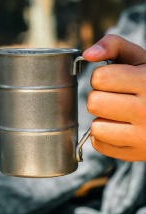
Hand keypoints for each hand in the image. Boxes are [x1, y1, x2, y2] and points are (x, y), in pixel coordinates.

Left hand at [83, 34, 145, 160]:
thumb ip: (114, 45)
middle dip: (99, 97)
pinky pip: (99, 145)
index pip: (99, 78)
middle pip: (94, 102)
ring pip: (95, 127)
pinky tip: (117, 129)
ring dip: (101, 119)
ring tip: (117, 115)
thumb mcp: (140, 58)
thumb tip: (87, 55)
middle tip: (115, 98)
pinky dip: (103, 136)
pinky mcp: (134, 154)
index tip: (114, 81)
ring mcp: (142, 136)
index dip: (102, 77)